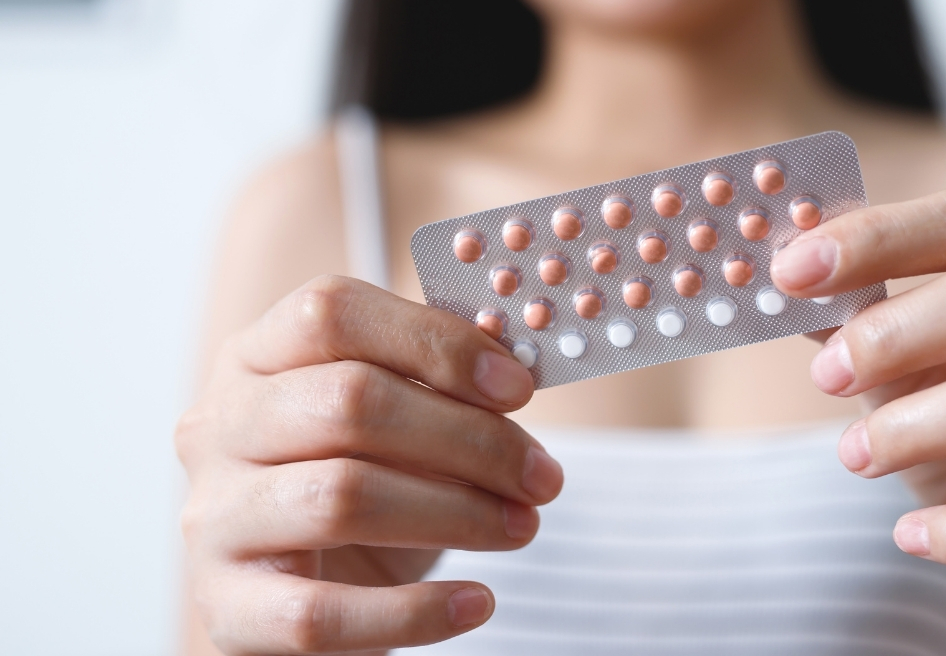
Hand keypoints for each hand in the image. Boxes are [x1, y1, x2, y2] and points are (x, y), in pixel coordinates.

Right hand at [175, 275, 562, 654]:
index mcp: (256, 357)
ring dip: (457, 514)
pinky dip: (414, 612)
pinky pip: (321, 614)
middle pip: (349, 401)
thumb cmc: (362, 483)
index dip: (435, 342)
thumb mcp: (392, 419)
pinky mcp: (226, 607)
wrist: (303, 588)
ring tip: (523, 527)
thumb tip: (512, 373)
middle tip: (543, 475)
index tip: (518, 388)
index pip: (332, 313)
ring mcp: (213, 517)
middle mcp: (218, 426)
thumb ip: (436, 382)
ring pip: (341, 497)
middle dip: (470, 438)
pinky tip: (477, 603)